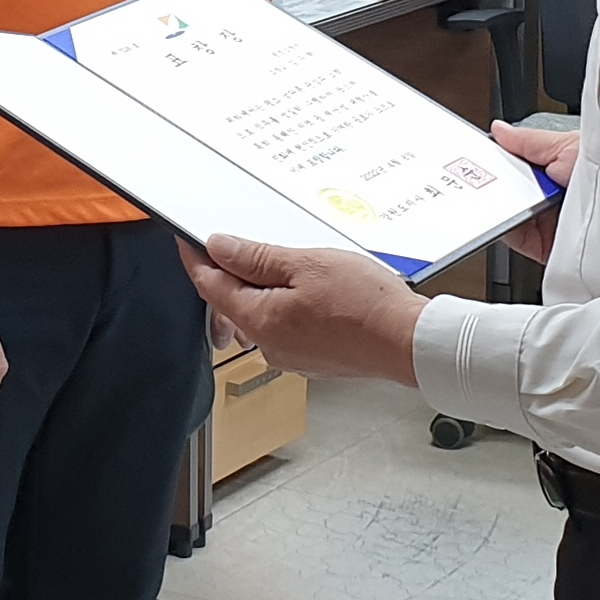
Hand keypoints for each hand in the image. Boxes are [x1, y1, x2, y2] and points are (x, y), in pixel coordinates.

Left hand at [180, 236, 423, 385]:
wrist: (409, 341)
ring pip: (261, 314)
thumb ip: (257, 257)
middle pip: (233, 302)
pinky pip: (285, 326)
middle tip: (239, 244)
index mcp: (260, 321)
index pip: (210, 286)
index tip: (189, 241)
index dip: (197, 259)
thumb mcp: (305, 264)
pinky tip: (309, 290)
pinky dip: (286, 305)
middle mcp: (270, 345)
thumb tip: (220, 248)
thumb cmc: (366, 305)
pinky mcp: (313, 358)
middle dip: (232, 272)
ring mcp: (292, 355)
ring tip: (288, 263)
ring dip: (263, 288)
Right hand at [490, 121, 578, 263]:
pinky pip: (515, 236)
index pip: (523, 162)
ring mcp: (551, 222)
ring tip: (508, 193)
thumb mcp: (568, 148)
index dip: (504, 158)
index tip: (487, 155)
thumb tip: (501, 131)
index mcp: (562, 169)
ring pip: (512, 211)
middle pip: (514, 187)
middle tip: (493, 174)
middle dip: (501, 181)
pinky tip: (509, 214)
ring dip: (505, 203)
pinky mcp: (547, 247)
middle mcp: (556, 195)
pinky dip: (506, 226)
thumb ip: (531, 142)